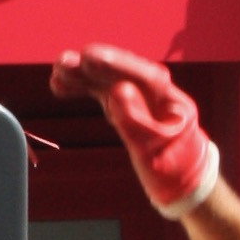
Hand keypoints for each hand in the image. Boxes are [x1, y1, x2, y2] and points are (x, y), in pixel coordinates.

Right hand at [49, 41, 219, 216]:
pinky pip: (102, 91)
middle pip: (124, 74)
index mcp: (173, 104)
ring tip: (57, 71)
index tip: (89, 57)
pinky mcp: (126, 105)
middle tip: (64, 61)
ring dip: (83, 74)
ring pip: (109, 80)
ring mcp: (141, 98)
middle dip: (94, 66)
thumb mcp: (154, 152)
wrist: (182, 182)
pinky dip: (83, 87)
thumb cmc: (173, 170)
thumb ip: (135, 121)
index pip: (146, 77)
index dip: (117, 65)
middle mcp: (157, 95)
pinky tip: (60, 85)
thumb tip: (118, 89)